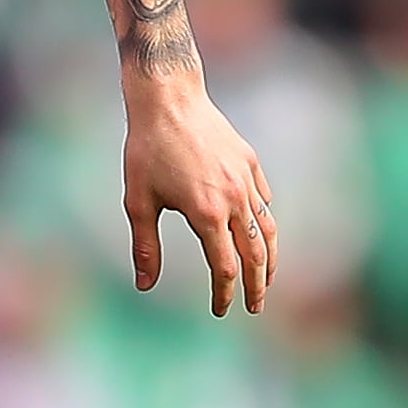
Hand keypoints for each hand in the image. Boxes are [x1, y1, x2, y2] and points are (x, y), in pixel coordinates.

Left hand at [123, 84, 275, 317]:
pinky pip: (264, 199)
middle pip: (255, 254)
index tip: (220, 310)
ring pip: (267, 228)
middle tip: (255, 306)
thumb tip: (144, 285)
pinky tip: (258, 230)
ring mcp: (246, 179)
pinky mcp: (249, 161)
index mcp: (207, 214)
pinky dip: (264, 220)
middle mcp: (234, 200)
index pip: (225, 269)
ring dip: (269, 258)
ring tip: (267, 277)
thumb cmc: (147, 149)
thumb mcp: (138, 201)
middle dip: (257, 285)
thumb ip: (145, 246)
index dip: (224, 294)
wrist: (169, 98)